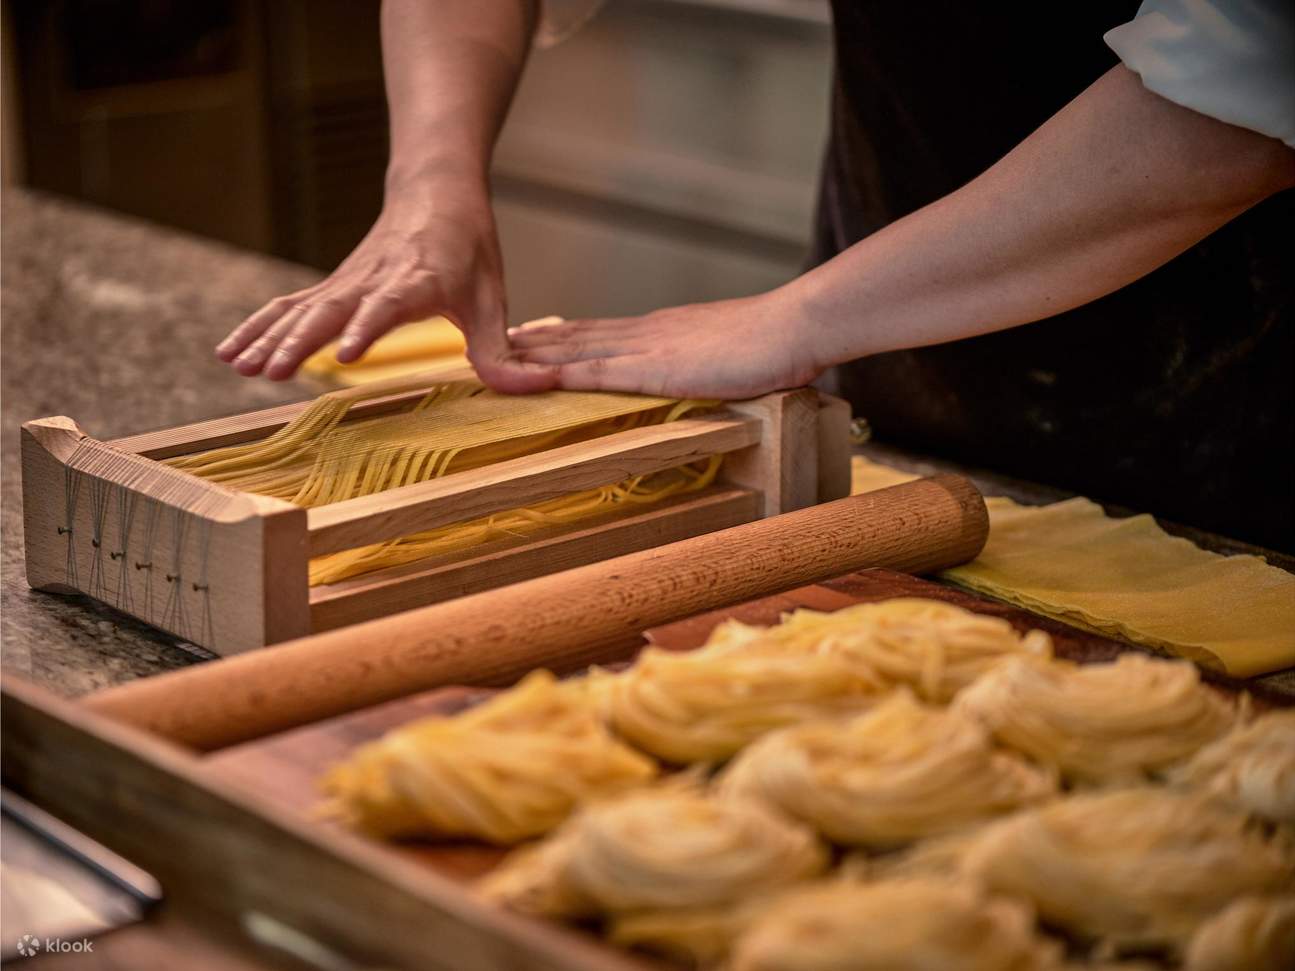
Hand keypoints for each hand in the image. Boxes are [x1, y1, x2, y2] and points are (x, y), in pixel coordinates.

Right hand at [215, 179, 554, 392]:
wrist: (436, 191)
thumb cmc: (469, 247)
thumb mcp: (493, 299)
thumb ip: (501, 351)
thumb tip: (534, 389)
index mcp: (418, 280)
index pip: (387, 304)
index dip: (365, 327)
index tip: (342, 353)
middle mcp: (375, 278)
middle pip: (330, 308)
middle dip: (299, 341)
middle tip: (270, 372)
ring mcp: (348, 280)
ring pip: (301, 307)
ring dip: (268, 336)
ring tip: (237, 366)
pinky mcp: (334, 285)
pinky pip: (290, 305)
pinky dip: (260, 326)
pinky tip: (230, 353)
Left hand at [507, 289, 823, 398]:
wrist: (793, 328)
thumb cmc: (775, 344)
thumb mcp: (728, 354)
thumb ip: (706, 362)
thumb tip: (700, 372)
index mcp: (662, 330)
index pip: (600, 333)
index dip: (561, 336)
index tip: (527, 337)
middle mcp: (646, 333)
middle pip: (576, 335)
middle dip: (533, 342)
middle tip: (490, 343)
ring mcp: (648, 348)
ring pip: (577, 349)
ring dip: (535, 355)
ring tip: (494, 356)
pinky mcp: (657, 368)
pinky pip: (600, 372)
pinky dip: (564, 373)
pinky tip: (535, 378)